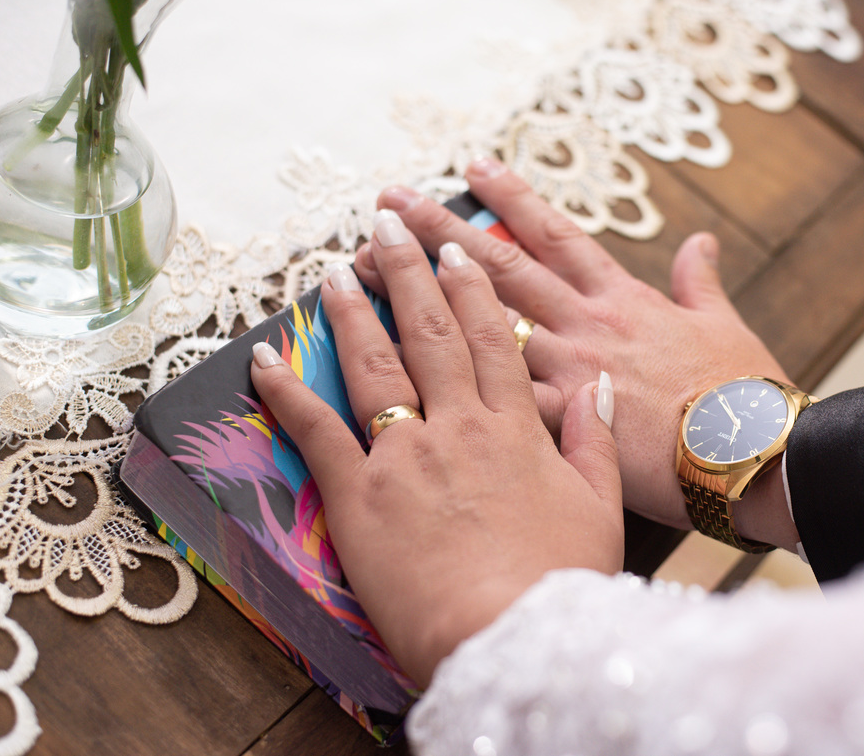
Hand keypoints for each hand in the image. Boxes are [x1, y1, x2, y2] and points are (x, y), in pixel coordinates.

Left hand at [250, 211, 623, 685]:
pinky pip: (316, 429)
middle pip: (431, 335)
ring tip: (335, 269)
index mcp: (516, 429)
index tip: (457, 249)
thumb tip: (593, 385)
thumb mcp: (600, 507)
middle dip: (408, 274)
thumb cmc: (561, 580)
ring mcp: (405, 455)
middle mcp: (459, 426)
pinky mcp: (358, 495)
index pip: (493, 339)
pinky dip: (286, 390)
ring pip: (376, 365)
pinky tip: (264, 356)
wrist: (511, 636)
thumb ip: (594, 441)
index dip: (472, 289)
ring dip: (353, 312)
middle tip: (388, 227)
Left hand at [369, 159, 799, 549]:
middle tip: (389, 201)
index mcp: (619, 300)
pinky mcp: (555, 425)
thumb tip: (701, 241)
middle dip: (438, 229)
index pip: (554, 235)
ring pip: (474, 325)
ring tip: (361, 270)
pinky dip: (436, 390)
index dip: (512, 196)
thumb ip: (702, 281)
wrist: (750, 454)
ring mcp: (564, 370)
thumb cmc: (740, 394)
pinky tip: (391, 378)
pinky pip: (483, 403)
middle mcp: (582, 325)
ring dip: (415, 296)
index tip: (471, 167)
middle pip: (498, 267)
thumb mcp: (724, 324)